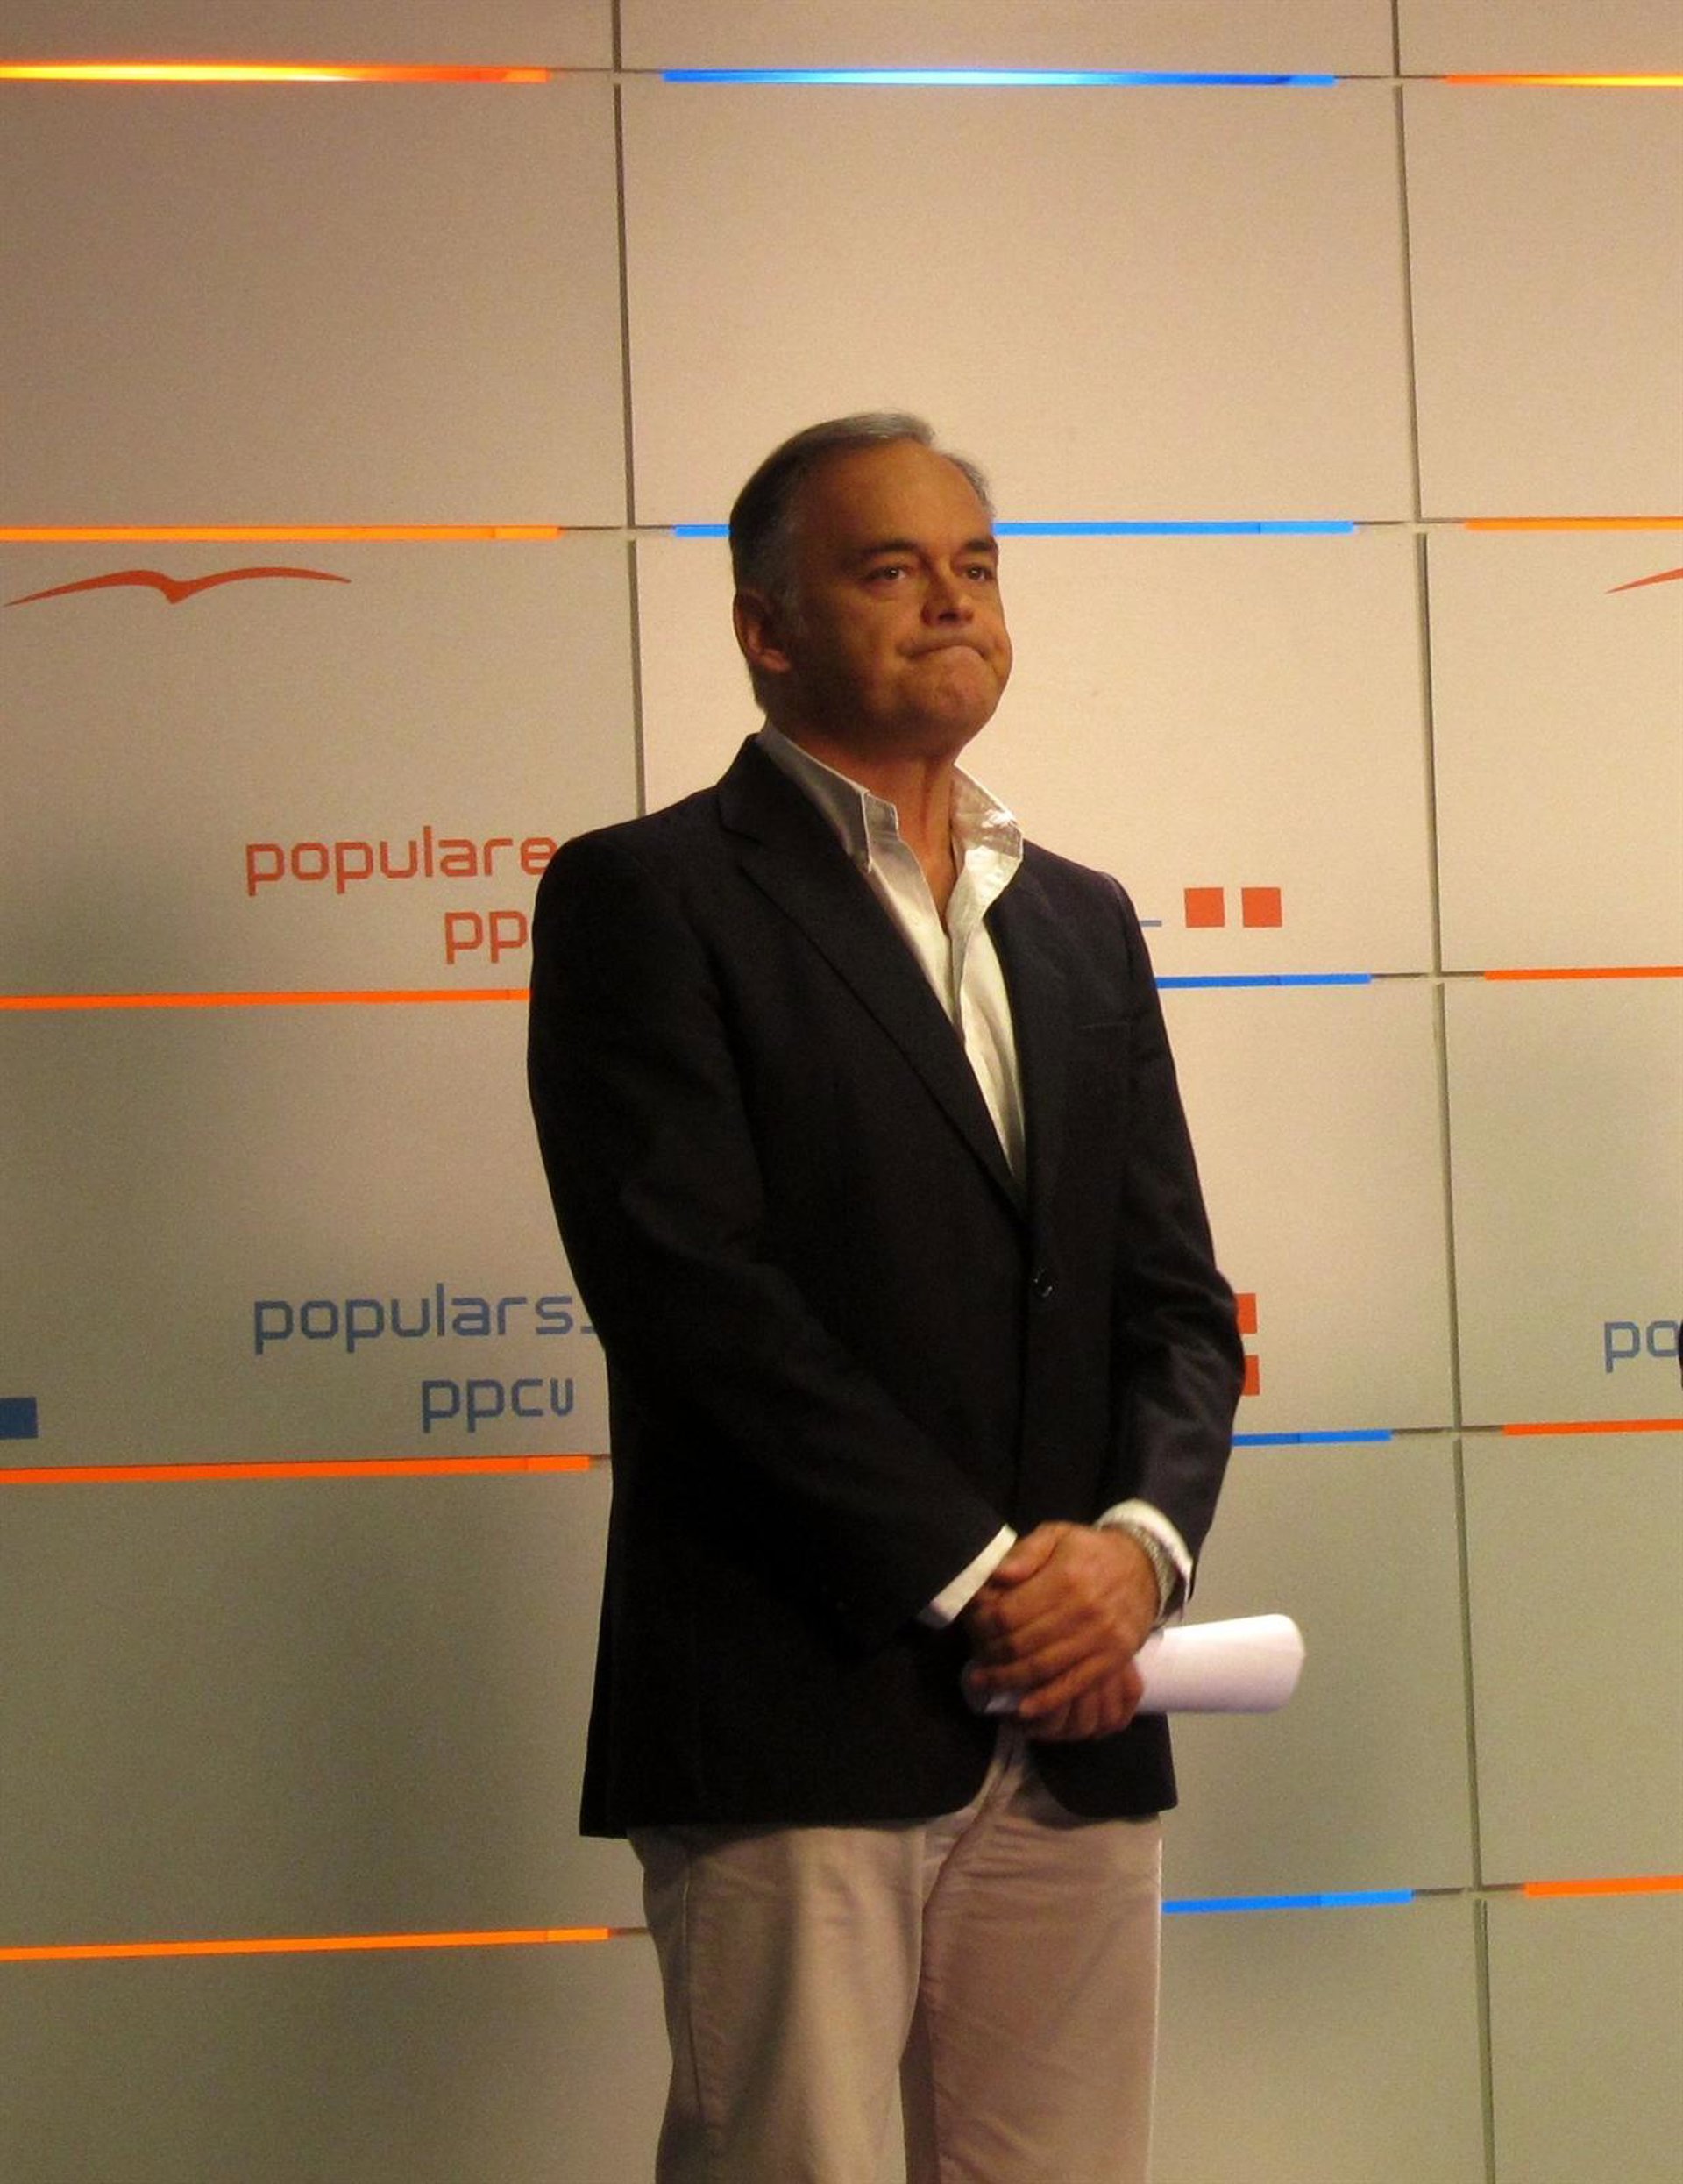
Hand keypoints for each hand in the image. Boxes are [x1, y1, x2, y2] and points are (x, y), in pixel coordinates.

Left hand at [961, 1522, 1157, 1741]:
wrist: (1144, 1567)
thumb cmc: (1091, 1551)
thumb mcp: (1057, 1536)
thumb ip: (1026, 1553)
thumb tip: (997, 1575)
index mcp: (1065, 1578)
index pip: (1010, 1612)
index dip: (983, 1625)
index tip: (970, 1628)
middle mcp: (1083, 1611)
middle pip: (1022, 1643)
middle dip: (991, 1655)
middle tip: (975, 1660)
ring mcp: (1100, 1639)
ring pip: (1043, 1667)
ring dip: (1009, 1680)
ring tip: (985, 1682)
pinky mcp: (1113, 1659)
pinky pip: (1075, 1685)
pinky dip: (1047, 1700)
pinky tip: (1023, 1708)